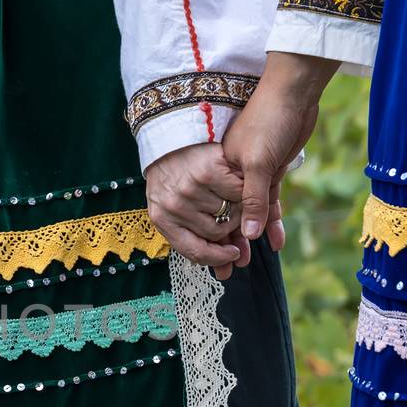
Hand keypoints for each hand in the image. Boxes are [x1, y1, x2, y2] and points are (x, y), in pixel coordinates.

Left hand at [144, 141, 251, 277]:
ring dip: (239, 208)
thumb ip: (201, 237)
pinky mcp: (207, 171)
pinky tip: (241, 180)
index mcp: (162, 218)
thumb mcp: (177, 205)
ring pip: (229, 215)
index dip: (217, 258)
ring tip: (237, 195)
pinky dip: (244, 189)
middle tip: (238, 217)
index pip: (193, 252)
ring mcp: (189, 188)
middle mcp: (173, 205)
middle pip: (216, 233)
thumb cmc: (178, 175)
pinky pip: (238, 192)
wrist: (172, 133)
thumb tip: (225, 273)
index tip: (234, 255)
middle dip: (231, 229)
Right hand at [222, 51, 337, 246]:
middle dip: (229, 243)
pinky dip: (273, 221)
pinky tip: (277, 241)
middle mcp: (229, 175)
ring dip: (251, 236)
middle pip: (226, 216)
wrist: (295, 92)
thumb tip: (247, 234)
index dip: (215, 236)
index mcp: (216, 170)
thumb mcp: (258, 163)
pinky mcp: (270, 173)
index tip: (221, 260)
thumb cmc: (268, 120)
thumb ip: (253, 199)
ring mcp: (250, 175)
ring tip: (248, 261)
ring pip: (248, 213)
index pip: (214, 210)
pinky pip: (269, 203)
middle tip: (232, 267)